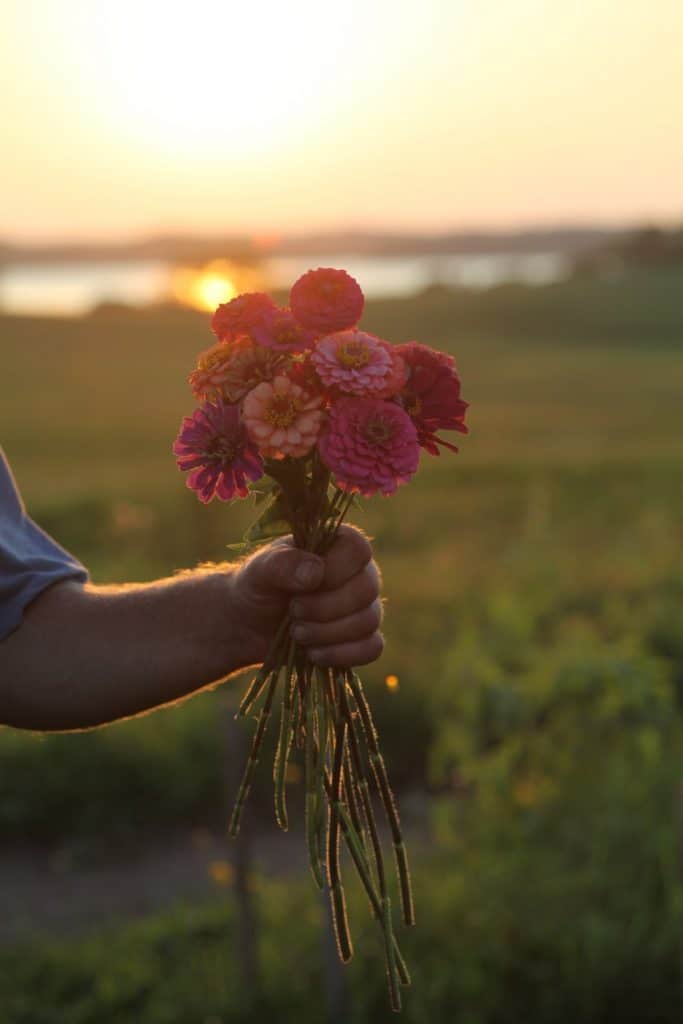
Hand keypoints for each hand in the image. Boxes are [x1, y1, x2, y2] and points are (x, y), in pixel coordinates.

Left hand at [231, 525, 382, 666]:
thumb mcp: (260, 571)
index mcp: (338, 544)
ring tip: (297, 633)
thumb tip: (315, 573)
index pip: (358, 550)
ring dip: (327, 633)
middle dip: (325, 608)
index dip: (335, 571)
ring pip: (368, 622)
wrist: (251, 625)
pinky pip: (372, 648)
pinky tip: (313, 653)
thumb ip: (282, 564)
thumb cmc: (258, 587)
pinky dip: (341, 655)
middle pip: (367, 589)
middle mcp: (359, 572)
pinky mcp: (363, 639)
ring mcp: (365, 607)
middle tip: (293, 611)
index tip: (305, 586)